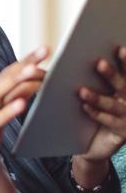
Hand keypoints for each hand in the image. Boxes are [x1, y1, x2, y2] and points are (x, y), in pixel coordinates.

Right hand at [0, 46, 47, 146]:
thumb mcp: (1, 105)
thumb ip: (17, 93)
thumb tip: (38, 81)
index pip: (11, 70)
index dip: (27, 59)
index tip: (44, 49)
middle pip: (8, 76)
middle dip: (26, 63)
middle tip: (43, 51)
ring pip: (2, 91)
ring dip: (17, 80)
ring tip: (33, 71)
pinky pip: (0, 117)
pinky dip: (10, 110)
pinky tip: (22, 104)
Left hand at [76, 46, 125, 165]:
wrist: (94, 144)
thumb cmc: (92, 114)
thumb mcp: (95, 94)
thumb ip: (90, 79)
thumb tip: (72, 61)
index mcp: (125, 88)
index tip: (119, 48)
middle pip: (123, 85)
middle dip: (111, 74)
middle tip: (98, 63)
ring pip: (114, 104)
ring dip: (98, 97)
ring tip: (81, 90)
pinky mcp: (123, 132)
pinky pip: (108, 121)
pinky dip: (96, 113)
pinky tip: (84, 107)